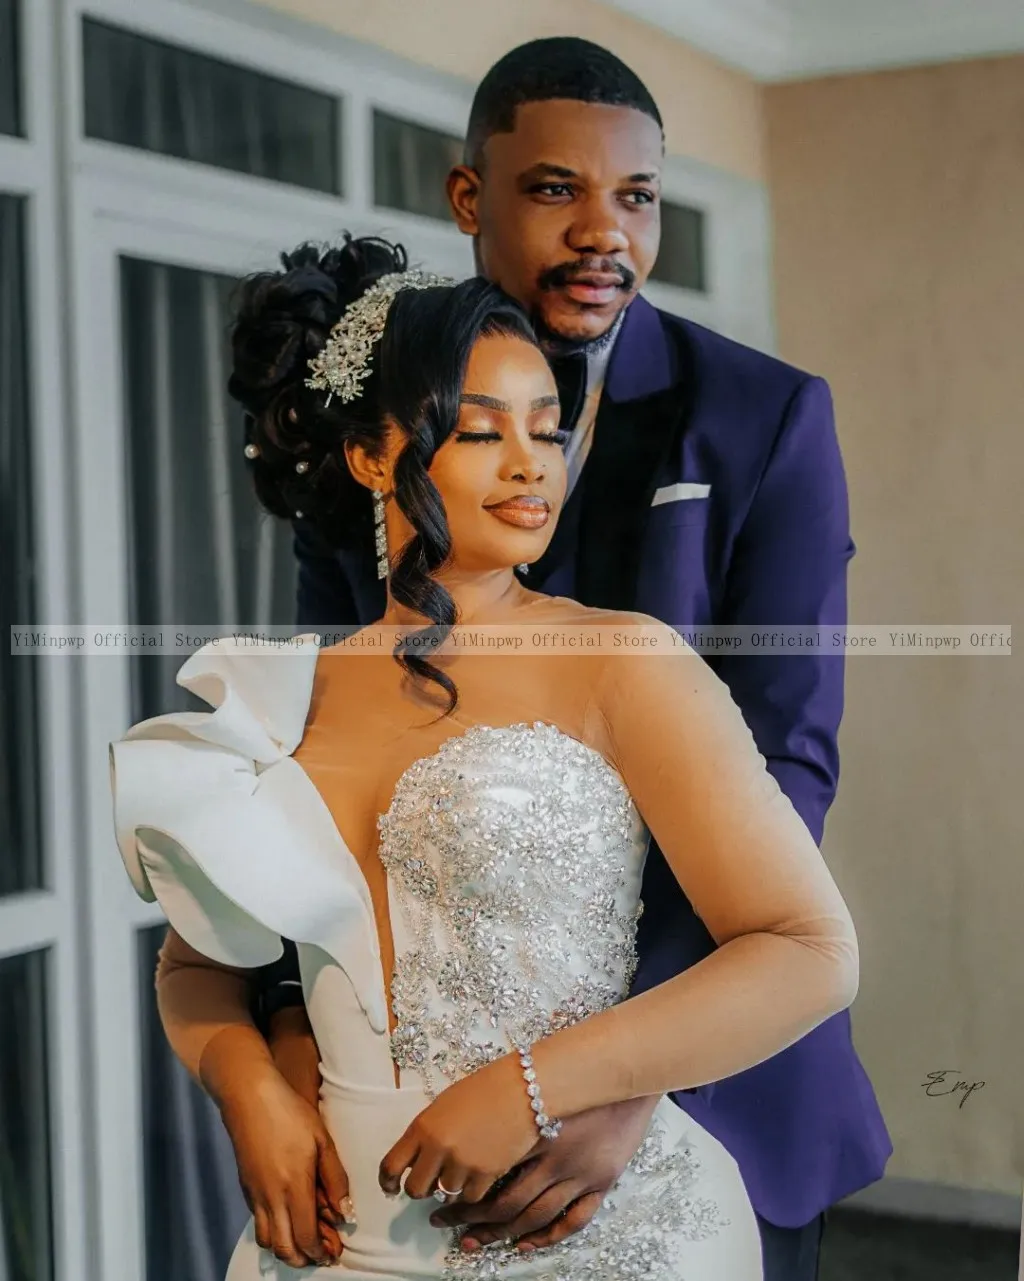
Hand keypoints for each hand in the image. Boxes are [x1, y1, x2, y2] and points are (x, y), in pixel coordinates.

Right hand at [267, 1005, 343, 1256]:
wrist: (249, 1096)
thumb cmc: (290, 1113)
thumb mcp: (322, 1140)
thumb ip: (335, 1179)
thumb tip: (345, 1212)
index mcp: (293, 1187)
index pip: (305, 1237)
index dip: (320, 1252)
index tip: (334, 1253)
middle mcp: (270, 1198)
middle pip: (284, 1249)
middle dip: (304, 1259)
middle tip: (322, 1254)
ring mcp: (255, 1194)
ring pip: (267, 1240)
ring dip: (287, 1248)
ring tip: (306, 1239)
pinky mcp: (246, 1187)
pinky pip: (258, 1222)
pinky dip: (274, 1231)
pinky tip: (288, 1217)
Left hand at [379, 1055, 539, 1204]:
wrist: (523, 1089)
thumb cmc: (485, 1090)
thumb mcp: (445, 1105)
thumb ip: (428, 1133)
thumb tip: (418, 1159)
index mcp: (423, 1126)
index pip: (390, 1165)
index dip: (387, 1181)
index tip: (391, 1187)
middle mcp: (438, 1148)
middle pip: (415, 1189)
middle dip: (420, 1188)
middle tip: (431, 1180)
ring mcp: (462, 1163)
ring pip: (444, 1196)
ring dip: (449, 1188)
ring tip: (462, 1170)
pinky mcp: (486, 1175)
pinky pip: (470, 1197)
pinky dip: (472, 1191)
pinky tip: (479, 1174)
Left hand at [430, 1094, 658, 1253]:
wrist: (629, 1076)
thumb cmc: (581, 1073)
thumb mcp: (539, 1085)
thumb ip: (509, 1108)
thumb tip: (468, 1125)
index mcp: (536, 1131)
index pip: (490, 1173)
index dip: (462, 1192)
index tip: (439, 1200)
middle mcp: (557, 1159)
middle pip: (508, 1202)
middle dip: (472, 1218)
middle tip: (445, 1224)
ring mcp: (581, 1174)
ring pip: (535, 1216)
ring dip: (501, 1233)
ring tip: (474, 1241)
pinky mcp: (602, 1182)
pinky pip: (574, 1220)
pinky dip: (549, 1236)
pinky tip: (526, 1243)